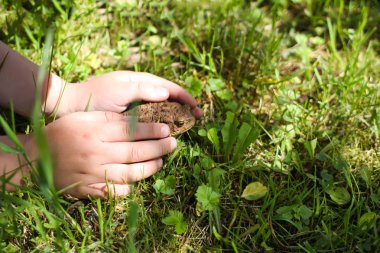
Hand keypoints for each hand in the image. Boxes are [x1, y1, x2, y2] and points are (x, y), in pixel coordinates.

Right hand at [26, 111, 176, 197]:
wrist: (37, 159)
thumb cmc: (63, 133)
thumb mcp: (84, 118)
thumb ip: (109, 119)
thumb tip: (137, 120)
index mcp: (94, 131)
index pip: (130, 130)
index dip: (151, 130)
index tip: (166, 129)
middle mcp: (96, 153)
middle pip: (135, 151)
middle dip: (159, 148)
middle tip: (173, 144)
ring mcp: (93, 173)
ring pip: (130, 173)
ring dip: (150, 168)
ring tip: (161, 161)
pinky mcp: (89, 189)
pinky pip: (115, 192)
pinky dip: (130, 187)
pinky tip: (139, 180)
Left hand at [49, 71, 202, 117]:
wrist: (71, 106)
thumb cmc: (94, 97)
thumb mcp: (119, 90)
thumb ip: (143, 89)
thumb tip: (167, 93)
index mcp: (140, 80)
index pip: (169, 87)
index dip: (185, 97)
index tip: (197, 109)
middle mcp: (140, 90)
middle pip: (169, 97)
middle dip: (184, 106)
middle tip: (197, 118)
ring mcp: (135, 103)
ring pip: (162, 108)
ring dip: (175, 115)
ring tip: (187, 124)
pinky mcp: (129, 115)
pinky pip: (151, 118)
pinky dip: (162, 123)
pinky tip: (166, 131)